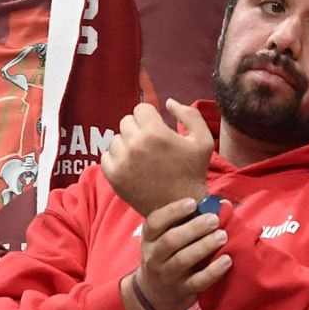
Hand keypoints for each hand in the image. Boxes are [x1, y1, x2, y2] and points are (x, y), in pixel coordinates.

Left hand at [101, 100, 213, 216]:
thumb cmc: (193, 172)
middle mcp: (134, 144)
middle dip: (138, 128)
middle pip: (126, 121)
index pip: (141, 109)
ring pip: (116, 138)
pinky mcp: (113, 176)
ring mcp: (121, 161)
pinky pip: (106, 156)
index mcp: (154, 132)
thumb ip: (189, 114)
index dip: (151, 117)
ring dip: (127, 143)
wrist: (180, 207)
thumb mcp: (203, 140)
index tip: (158, 129)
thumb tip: (168, 101)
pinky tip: (130, 166)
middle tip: (150, 144)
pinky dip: (116, 159)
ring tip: (141, 156)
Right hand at [119, 197, 231, 309]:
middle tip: (214, 219)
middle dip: (194, 228)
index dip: (172, 211)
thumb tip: (221, 204)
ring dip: (204, 246)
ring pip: (183, 260)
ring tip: (222, 236)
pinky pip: (198, 281)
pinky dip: (213, 271)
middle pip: (170, 240)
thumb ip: (185, 222)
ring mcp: (167, 276)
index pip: (154, 223)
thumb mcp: (163, 240)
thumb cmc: (165, 257)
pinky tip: (227, 260)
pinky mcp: (182, 291)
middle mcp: (154, 257)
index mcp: (149, 239)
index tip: (192, 203)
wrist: (153, 295)